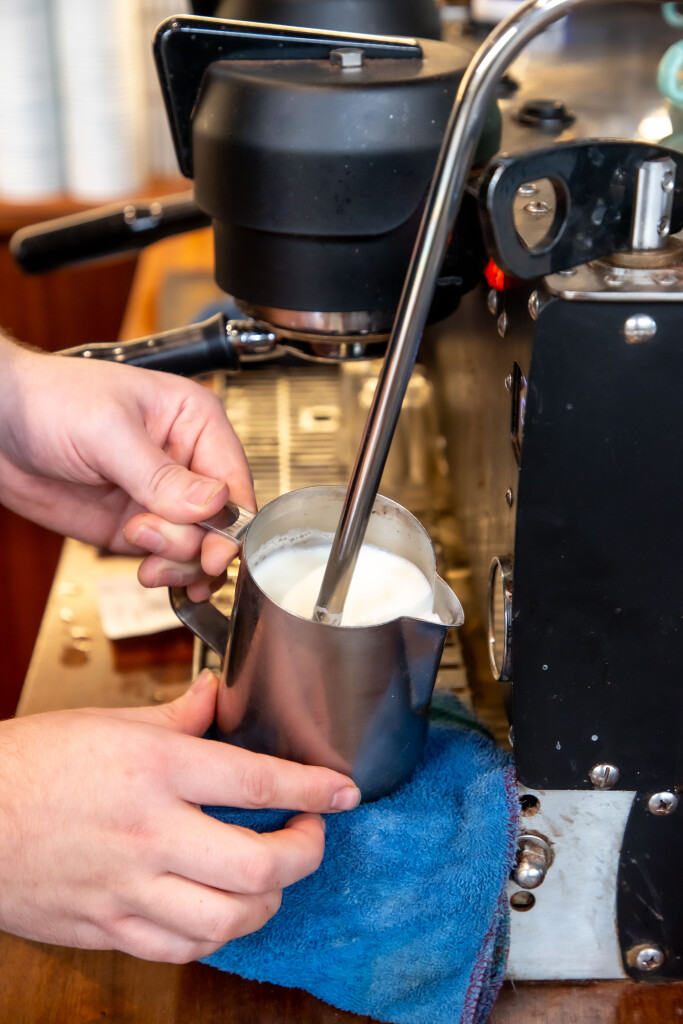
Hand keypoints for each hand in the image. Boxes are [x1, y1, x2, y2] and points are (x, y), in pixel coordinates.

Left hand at [0, 337, 254, 598]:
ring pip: (201, 547)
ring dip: (178, 562)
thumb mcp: (108, 431)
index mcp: (195, 421)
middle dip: (195, 542)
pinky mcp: (139, 526)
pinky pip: (171, 559)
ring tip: (142, 551)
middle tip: (152, 539)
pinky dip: (166, 573)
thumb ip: (160, 474)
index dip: (231, 521)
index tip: (214, 552)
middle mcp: (187, 461)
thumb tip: (213, 504)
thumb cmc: (49, 401)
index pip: (235, 478)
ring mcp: (164, 498)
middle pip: (223, 521)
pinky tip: (148, 571)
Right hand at [0, 670, 359, 962]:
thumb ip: (177, 717)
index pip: (256, 783)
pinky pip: (183, 948)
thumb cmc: (35, 764)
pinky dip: (217, 933)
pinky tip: (221, 909)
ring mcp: (130, 888)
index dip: (313, 789)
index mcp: (155, 770)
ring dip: (268, 900)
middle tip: (309, 834)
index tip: (344, 791)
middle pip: (258, 864)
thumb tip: (216, 698)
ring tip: (271, 875)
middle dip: (305, 852)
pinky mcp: (109, 927)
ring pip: (230, 919)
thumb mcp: (111, 724)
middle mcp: (150, 832)